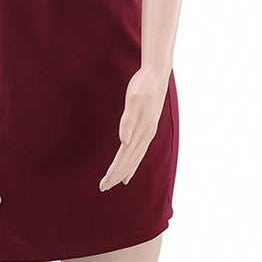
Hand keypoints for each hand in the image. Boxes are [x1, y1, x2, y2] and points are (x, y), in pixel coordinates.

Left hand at [99, 66, 168, 191]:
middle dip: (116, 175)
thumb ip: (128, 120)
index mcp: (141, 130)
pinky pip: (139, 152)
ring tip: (114, 183)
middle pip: (129, 161)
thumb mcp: (134, 99)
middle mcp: (146, 135)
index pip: (124, 156)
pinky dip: (133, 163)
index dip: (114, 171)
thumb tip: (123, 141)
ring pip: (134, 158)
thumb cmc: (143, 84)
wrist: (157, 74)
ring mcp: (148, 133)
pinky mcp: (147, 129)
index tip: (104, 183)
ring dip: (124, 171)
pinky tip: (129, 170)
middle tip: (103, 188)